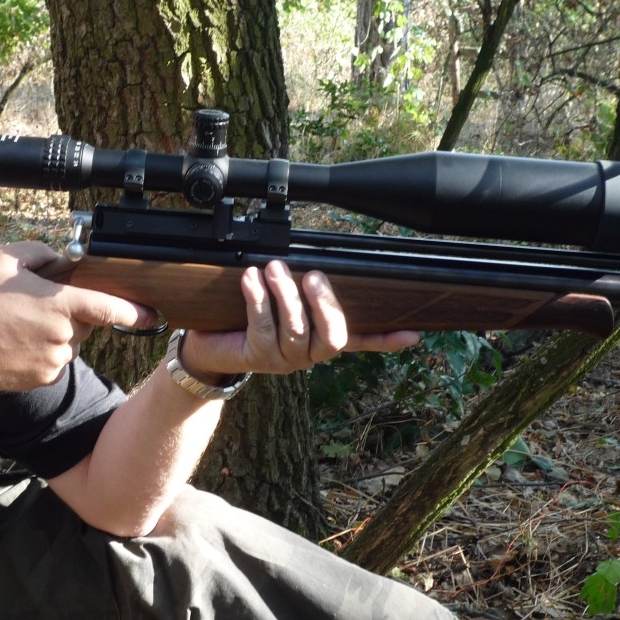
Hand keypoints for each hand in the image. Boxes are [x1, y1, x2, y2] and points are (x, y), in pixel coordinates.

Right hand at [0, 241, 156, 391]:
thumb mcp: (6, 259)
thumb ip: (42, 253)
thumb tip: (62, 259)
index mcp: (61, 304)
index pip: (109, 308)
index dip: (134, 312)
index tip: (152, 315)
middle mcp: (65, 335)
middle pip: (85, 322)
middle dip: (70, 313)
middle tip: (35, 306)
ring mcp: (56, 360)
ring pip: (70, 343)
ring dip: (56, 334)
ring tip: (20, 326)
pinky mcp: (46, 378)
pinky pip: (57, 362)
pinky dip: (45, 353)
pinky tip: (19, 345)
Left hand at [177, 261, 419, 378]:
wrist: (206, 343)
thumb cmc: (248, 315)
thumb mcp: (280, 299)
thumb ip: (302, 287)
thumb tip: (320, 260)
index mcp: (320, 340)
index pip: (361, 341)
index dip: (386, 339)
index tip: (413, 333)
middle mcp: (308, 354)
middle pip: (331, 336)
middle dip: (324, 304)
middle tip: (313, 275)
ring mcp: (284, 359)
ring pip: (294, 329)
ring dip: (285, 294)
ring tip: (274, 268)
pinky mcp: (257, 357)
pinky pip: (263, 326)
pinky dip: (258, 298)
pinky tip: (251, 278)